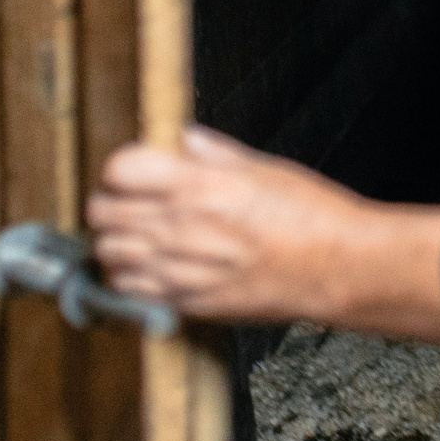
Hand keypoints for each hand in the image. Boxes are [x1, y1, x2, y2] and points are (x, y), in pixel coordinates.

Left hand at [88, 125, 439, 345]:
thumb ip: (214, 153)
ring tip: (137, 234)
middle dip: (110, 201)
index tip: (132, 168)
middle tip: (128, 199)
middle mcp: (181, 227)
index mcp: (201, 185)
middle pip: (103, 213)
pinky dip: (127, 276)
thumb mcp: (265, 167)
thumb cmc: (312, 215)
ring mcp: (179, 269)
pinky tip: (148, 266)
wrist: (337, 268)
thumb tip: (182, 138)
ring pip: (107, 254)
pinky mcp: (185, 302)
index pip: (120, 170)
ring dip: (115, 240)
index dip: (121, 166)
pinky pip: (128, 290)